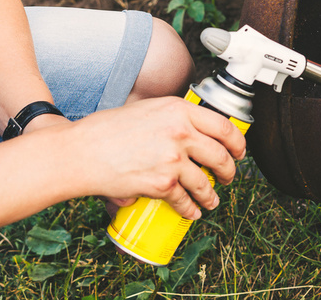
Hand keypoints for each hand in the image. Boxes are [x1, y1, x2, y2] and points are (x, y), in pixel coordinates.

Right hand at [68, 96, 245, 219]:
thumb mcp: (147, 109)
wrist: (80, 152)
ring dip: (211, 195)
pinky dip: (190, 209)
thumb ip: (172, 117)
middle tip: (228, 176)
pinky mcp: (162, 183)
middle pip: (221, 155)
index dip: (238, 142)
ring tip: (211, 200)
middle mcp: (180, 131)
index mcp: (179, 109)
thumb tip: (193, 131)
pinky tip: (192, 211)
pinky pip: (185, 200)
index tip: (239, 151)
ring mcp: (173, 158)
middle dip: (229, 170)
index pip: (223, 126)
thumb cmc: (106, 130)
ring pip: (206, 182)